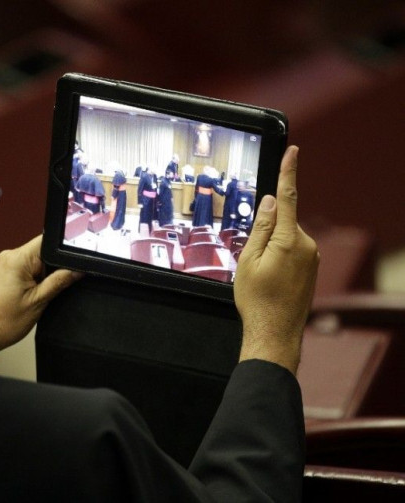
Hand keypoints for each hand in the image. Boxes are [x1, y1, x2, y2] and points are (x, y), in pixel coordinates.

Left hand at [0, 235, 82, 362]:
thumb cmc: (1, 323)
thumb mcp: (38, 302)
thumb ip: (59, 282)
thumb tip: (77, 270)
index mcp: (17, 259)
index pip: (48, 241)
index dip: (64, 251)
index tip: (75, 264)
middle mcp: (9, 256)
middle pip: (44, 251)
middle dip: (54, 267)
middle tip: (54, 288)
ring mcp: (5, 264)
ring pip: (37, 262)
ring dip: (44, 276)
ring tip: (38, 295)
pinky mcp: (4, 272)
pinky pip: (27, 269)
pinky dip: (35, 280)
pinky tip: (31, 295)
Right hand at [234, 146, 318, 373]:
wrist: (275, 333)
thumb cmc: (258, 300)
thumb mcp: (248, 260)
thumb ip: (261, 227)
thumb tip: (271, 202)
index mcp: (289, 239)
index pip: (287, 197)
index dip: (288, 172)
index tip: (293, 151)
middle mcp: (306, 245)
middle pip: (282, 222)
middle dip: (265, 232)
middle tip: (251, 262)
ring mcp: (312, 257)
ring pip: (285, 238)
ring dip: (271, 248)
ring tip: (260, 279)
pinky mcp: (312, 268)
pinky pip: (292, 251)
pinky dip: (278, 258)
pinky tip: (270, 282)